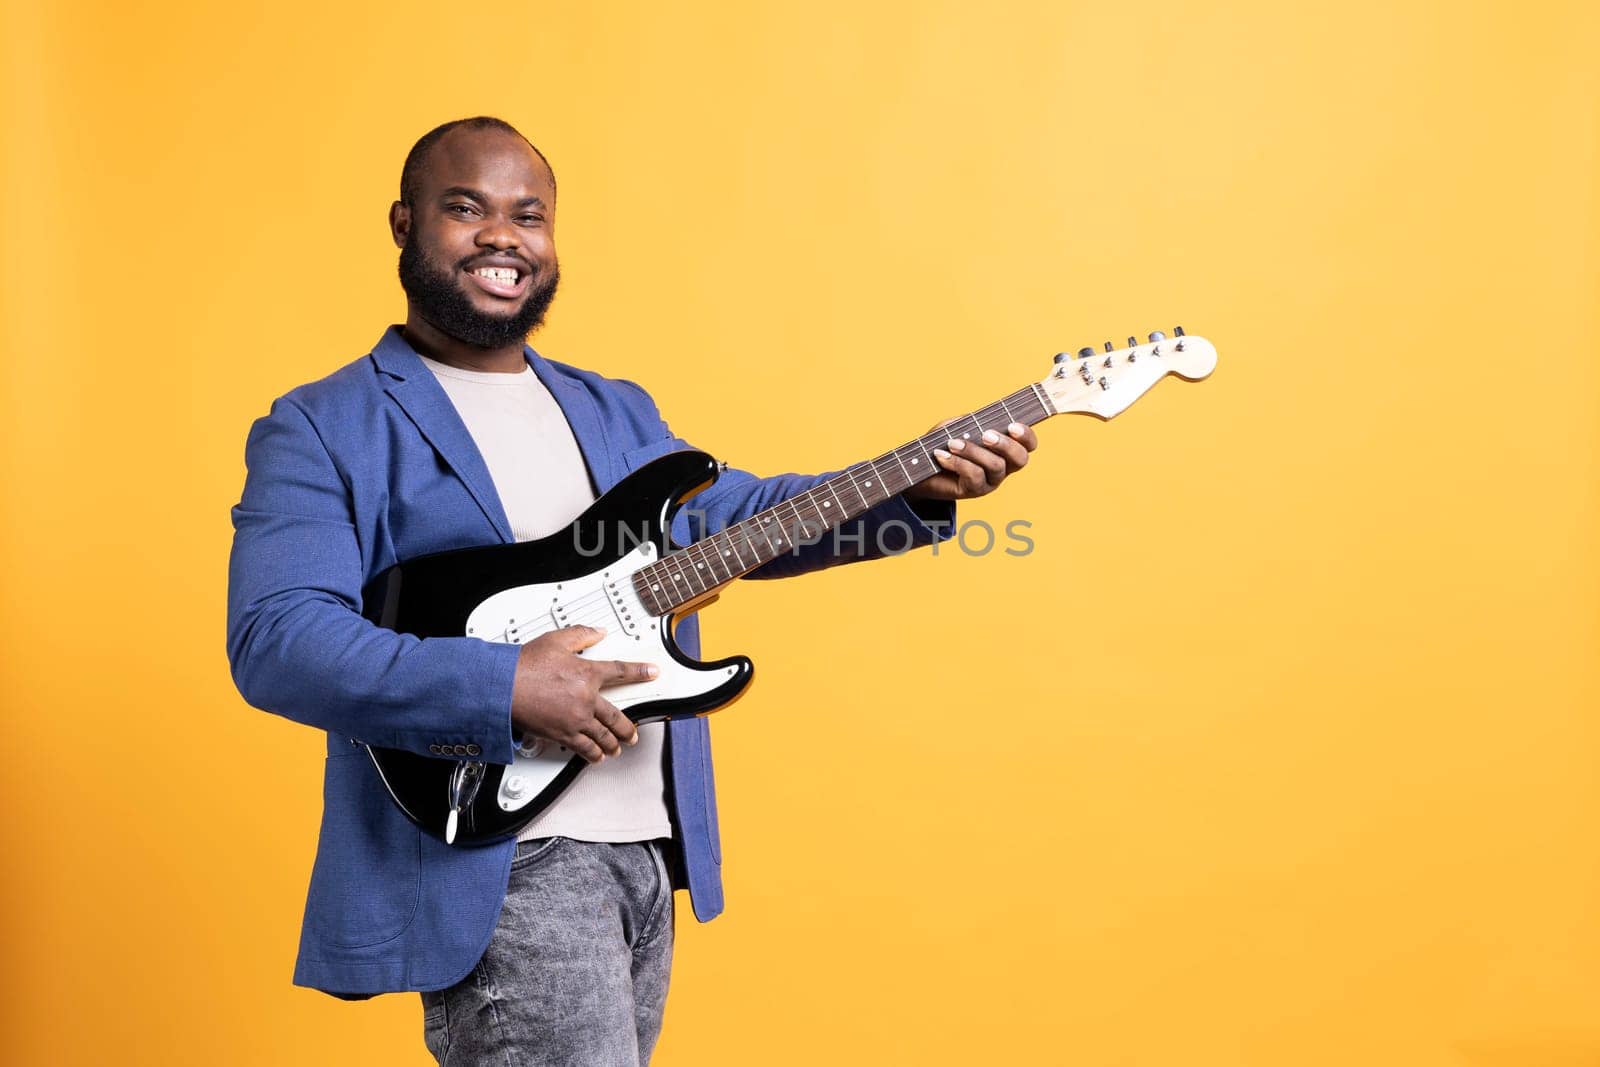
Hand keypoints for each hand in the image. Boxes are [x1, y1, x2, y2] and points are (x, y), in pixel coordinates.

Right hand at [510, 625, 655, 762]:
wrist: (502, 687)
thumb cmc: (523, 665)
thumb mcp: (555, 640)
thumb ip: (580, 634)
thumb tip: (597, 632)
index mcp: (587, 674)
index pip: (621, 671)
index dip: (640, 671)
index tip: (652, 673)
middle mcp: (585, 700)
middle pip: (616, 717)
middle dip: (627, 727)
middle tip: (633, 734)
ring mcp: (575, 720)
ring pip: (602, 737)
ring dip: (613, 744)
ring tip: (617, 748)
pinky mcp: (561, 734)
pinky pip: (583, 748)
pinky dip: (592, 754)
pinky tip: (596, 757)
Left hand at [905, 421, 1037, 501]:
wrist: (919, 467)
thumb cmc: (942, 443)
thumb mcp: (956, 426)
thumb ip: (969, 421)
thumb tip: (979, 420)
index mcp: (1004, 447)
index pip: (1028, 444)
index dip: (1026, 435)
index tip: (1013, 425)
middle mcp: (1003, 466)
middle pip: (1020, 459)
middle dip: (1006, 445)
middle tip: (986, 435)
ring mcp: (990, 481)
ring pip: (995, 466)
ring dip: (973, 451)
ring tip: (952, 443)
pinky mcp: (974, 491)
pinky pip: (974, 476)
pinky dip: (957, 462)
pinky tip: (941, 455)